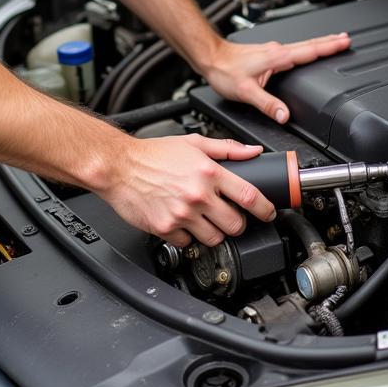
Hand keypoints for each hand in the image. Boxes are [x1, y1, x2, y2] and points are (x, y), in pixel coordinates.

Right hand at [95, 134, 274, 246]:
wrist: (119, 167)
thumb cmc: (153, 154)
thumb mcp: (193, 143)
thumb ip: (227, 148)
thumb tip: (253, 151)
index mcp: (208, 172)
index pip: (248, 196)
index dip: (264, 208)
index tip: (269, 213)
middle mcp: (198, 195)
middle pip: (235, 224)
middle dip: (238, 224)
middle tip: (230, 217)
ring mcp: (182, 214)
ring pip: (214, 238)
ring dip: (214, 232)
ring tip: (204, 219)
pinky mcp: (166, 229)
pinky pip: (188, 243)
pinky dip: (188, 237)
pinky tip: (182, 222)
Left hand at [203, 32, 350, 122]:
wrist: (211, 57)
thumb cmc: (225, 70)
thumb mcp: (246, 91)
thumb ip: (267, 104)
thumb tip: (285, 115)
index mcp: (277, 57)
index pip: (309, 51)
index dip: (329, 47)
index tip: (345, 42)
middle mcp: (277, 51)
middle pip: (310, 45)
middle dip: (330, 42)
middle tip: (346, 38)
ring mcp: (272, 51)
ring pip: (302, 46)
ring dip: (319, 44)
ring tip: (333, 43)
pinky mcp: (268, 53)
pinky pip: (293, 50)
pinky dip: (306, 49)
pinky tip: (306, 52)